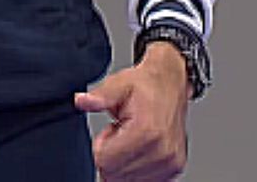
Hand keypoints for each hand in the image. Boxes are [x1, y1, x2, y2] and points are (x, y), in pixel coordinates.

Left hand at [75, 43, 190, 180]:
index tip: (110, 130)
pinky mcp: (174, 168)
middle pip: (115, 174)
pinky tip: (138, 148)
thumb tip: (82, 101)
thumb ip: (99, 96)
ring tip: (130, 139)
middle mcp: (162, 150)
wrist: (171, 85)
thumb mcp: (118, 84)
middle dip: (109, 155)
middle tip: (119, 132)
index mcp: (147, 131)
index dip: (100, 146)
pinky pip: (143, 181)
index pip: (106, 160)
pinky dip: (134, 168)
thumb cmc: (146, 86)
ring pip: (127, 180)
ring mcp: (170, 162)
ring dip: (122, 163)